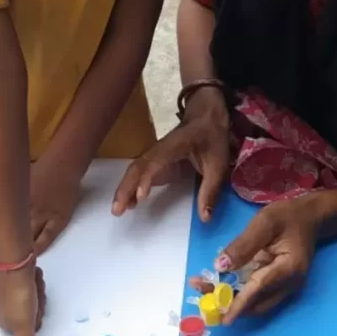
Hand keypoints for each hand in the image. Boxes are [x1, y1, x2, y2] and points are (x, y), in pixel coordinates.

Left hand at [0, 164, 80, 261]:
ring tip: (6, 267)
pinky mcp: (59, 220)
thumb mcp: (18, 181)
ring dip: (17, 252)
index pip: (1, 224)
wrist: (64, 165)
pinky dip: (39, 248)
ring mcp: (44, 215)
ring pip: (28, 238)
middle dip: (0, 248)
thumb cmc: (41, 169)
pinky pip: (47, 237)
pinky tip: (31, 259)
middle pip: (12, 232)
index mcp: (16, 201)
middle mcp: (27, 210)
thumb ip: (9, 196)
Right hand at [0, 265, 45, 335]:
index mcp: (3, 322)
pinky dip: (34, 281)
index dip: (37, 319)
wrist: (14, 263)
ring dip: (38, 291)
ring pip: (34, 298)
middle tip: (36, 297)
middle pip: (33, 313)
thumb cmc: (19, 297)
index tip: (36, 311)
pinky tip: (31, 276)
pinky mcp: (13, 279)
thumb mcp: (24, 326)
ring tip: (33, 284)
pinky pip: (30, 285)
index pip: (30, 327)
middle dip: (39, 304)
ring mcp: (9, 293)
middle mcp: (4, 309)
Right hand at [112, 96, 229, 222]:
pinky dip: (132, 187)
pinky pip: (140, 174)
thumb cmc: (212, 138)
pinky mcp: (157, 162)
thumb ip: (211, 190)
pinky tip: (131, 203)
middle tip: (117, 210)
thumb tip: (204, 218)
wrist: (206, 117)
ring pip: (135, 171)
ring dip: (125, 189)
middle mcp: (158, 151)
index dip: (145, 179)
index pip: (154, 163)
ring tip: (118, 210)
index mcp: (173, 147)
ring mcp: (155, 156)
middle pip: (136, 168)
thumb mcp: (218, 164)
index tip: (140, 197)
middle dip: (125, 188)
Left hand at [213, 197, 321, 322]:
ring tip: (203, 285)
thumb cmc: (289, 216)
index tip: (222, 317)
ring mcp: (286, 287)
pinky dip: (238, 293)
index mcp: (289, 268)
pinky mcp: (279, 285)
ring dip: (230, 299)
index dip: (238, 304)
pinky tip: (220, 283)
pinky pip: (257, 295)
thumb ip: (243, 245)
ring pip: (255, 302)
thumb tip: (220, 266)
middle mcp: (290, 284)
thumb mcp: (265, 222)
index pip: (259, 289)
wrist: (312, 218)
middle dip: (227, 301)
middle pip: (256, 302)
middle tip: (200, 287)